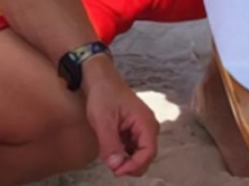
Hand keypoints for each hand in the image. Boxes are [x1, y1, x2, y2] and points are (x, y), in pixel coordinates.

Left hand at [82, 56, 160, 176]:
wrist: (100, 78)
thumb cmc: (103, 93)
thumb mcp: (103, 121)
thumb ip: (110, 144)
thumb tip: (116, 165)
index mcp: (145, 122)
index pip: (148, 153)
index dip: (134, 166)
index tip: (117, 171)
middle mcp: (148, 126)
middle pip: (146, 156)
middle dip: (131, 165)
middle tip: (112, 166)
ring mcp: (142, 127)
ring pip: (140, 153)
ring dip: (127, 159)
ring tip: (110, 155)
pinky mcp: (134, 129)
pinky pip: (133, 147)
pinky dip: (124, 153)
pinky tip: (112, 149)